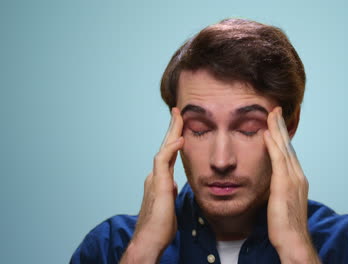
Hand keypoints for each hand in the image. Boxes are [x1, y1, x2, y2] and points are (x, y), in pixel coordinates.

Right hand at [120, 108, 183, 263]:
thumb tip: (174, 184)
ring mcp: (155, 179)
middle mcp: (155, 176)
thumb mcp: (168, 204)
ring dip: (171, 131)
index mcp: (159, 180)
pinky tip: (180, 139)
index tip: (181, 128)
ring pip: (163, 149)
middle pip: (165, 147)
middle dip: (172, 128)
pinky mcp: (158, 185)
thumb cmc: (159, 227)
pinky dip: (171, 149)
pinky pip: (163, 161)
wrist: (149, 241)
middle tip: (178, 112)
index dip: (174, 140)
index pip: (168, 155)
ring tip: (178, 116)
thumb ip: (170, 191)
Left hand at [263, 107, 320, 263]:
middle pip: (288, 145)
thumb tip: (271, 184)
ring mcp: (293, 178)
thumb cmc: (286, 226)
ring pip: (284, 148)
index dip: (282, 137)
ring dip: (277, 129)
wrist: (293, 239)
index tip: (276, 124)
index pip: (288, 153)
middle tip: (275, 110)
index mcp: (297, 179)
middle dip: (281, 127)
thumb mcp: (282, 202)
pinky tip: (267, 133)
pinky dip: (273, 145)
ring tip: (271, 114)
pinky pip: (278, 159)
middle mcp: (297, 175)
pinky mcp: (284, 183)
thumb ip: (278, 189)